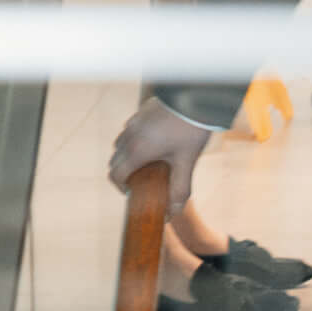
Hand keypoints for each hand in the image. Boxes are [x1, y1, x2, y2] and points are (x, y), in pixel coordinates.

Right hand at [109, 96, 213, 215]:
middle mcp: (129, 136)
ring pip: (121, 144)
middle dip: (124, 172)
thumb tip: (174, 213)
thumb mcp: (186, 161)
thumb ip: (180, 188)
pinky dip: (135, 140)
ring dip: (128, 155)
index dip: (120, 187)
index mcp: (136, 151)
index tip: (133, 192)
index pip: (115, 175)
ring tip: (149, 161)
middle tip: (141, 179)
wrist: (196, 97)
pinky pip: (130, 130)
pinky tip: (156, 141)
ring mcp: (134, 122)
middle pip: (115, 160)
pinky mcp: (141, 112)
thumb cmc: (191, 130)